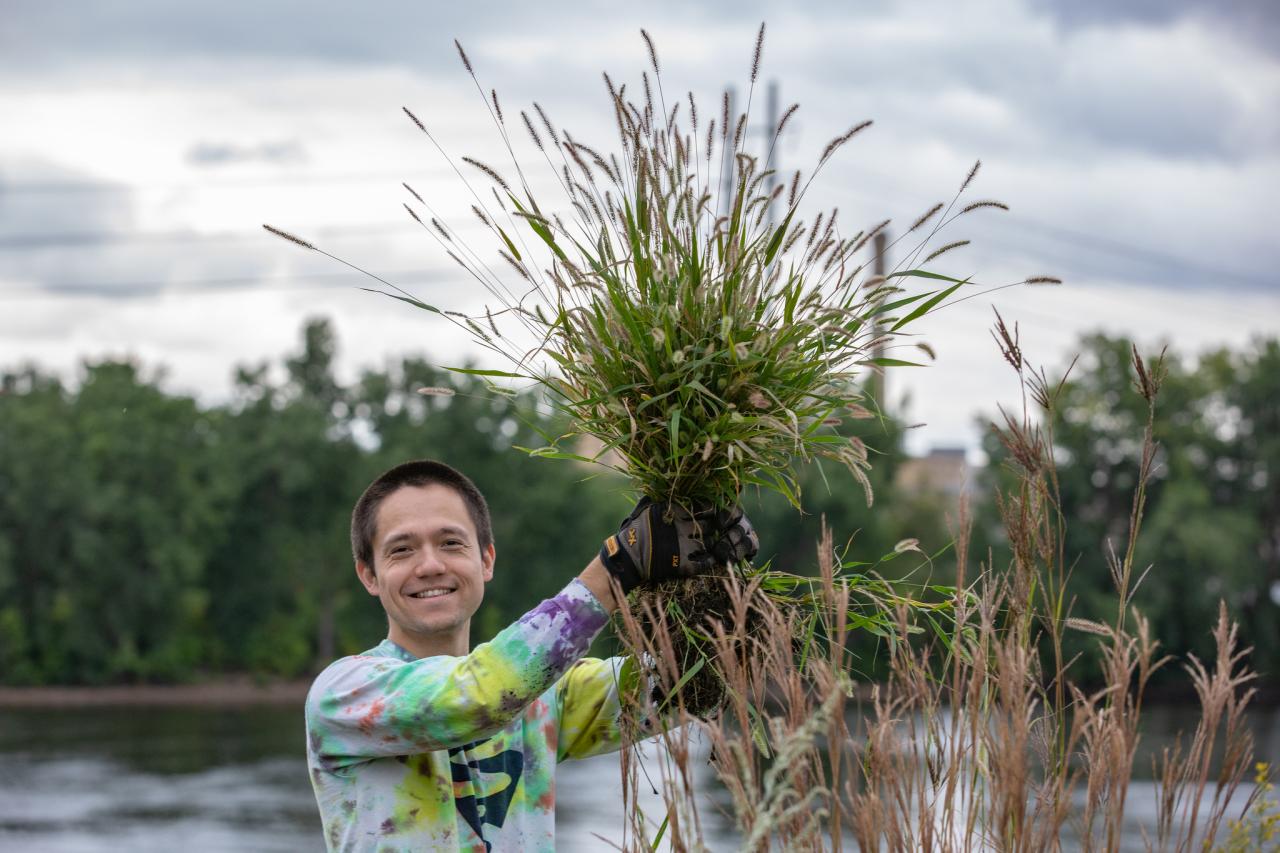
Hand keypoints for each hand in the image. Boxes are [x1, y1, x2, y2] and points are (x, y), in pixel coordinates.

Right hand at [599, 499, 757, 593]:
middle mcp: (684, 526)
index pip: (705, 506)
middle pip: (711, 524)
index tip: (716, 511)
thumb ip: (659, 499)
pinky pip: (705, 562)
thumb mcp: (645, 509)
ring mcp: (685, 545)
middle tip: (720, 528)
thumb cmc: (633, 531)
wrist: (627, 557)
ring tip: (719, 543)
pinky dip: (711, 560)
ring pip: (710, 541)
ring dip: (716, 542)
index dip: (713, 509)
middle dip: (716, 526)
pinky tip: (714, 559)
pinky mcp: (684, 564)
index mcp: (676, 511)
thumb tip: (663, 487)